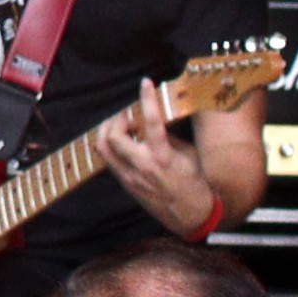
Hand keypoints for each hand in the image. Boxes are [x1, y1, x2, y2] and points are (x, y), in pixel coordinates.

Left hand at [99, 77, 210, 230]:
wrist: (190, 213)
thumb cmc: (194, 182)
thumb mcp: (187, 155)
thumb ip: (169, 137)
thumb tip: (155, 121)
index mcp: (163, 156)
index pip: (151, 121)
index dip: (147, 99)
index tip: (146, 83)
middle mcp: (142, 165)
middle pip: (113, 136)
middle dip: (117, 119)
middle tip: (128, 115)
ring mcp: (130, 176)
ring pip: (103, 148)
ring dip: (108, 132)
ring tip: (123, 127)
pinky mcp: (125, 183)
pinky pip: (108, 160)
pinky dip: (111, 147)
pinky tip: (123, 143)